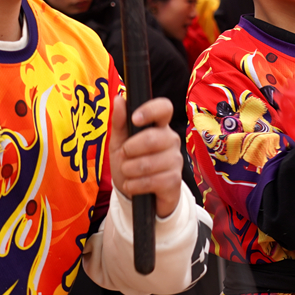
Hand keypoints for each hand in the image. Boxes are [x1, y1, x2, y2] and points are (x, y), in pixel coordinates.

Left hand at [110, 94, 183, 218]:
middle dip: (130, 149)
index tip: (135, 119)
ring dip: (129, 171)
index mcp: (159, 126)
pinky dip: (135, 185)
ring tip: (127, 173)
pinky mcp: (175, 181)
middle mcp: (171, 140)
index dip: (150, 110)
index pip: (164, 108)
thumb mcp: (119, 143)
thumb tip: (119, 99)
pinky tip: (132, 185)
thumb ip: (120, 122)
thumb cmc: (131, 163)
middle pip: (152, 138)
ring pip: (148, 163)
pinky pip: (152, 181)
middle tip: (124, 155)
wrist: (140, 195)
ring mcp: (175, 160)